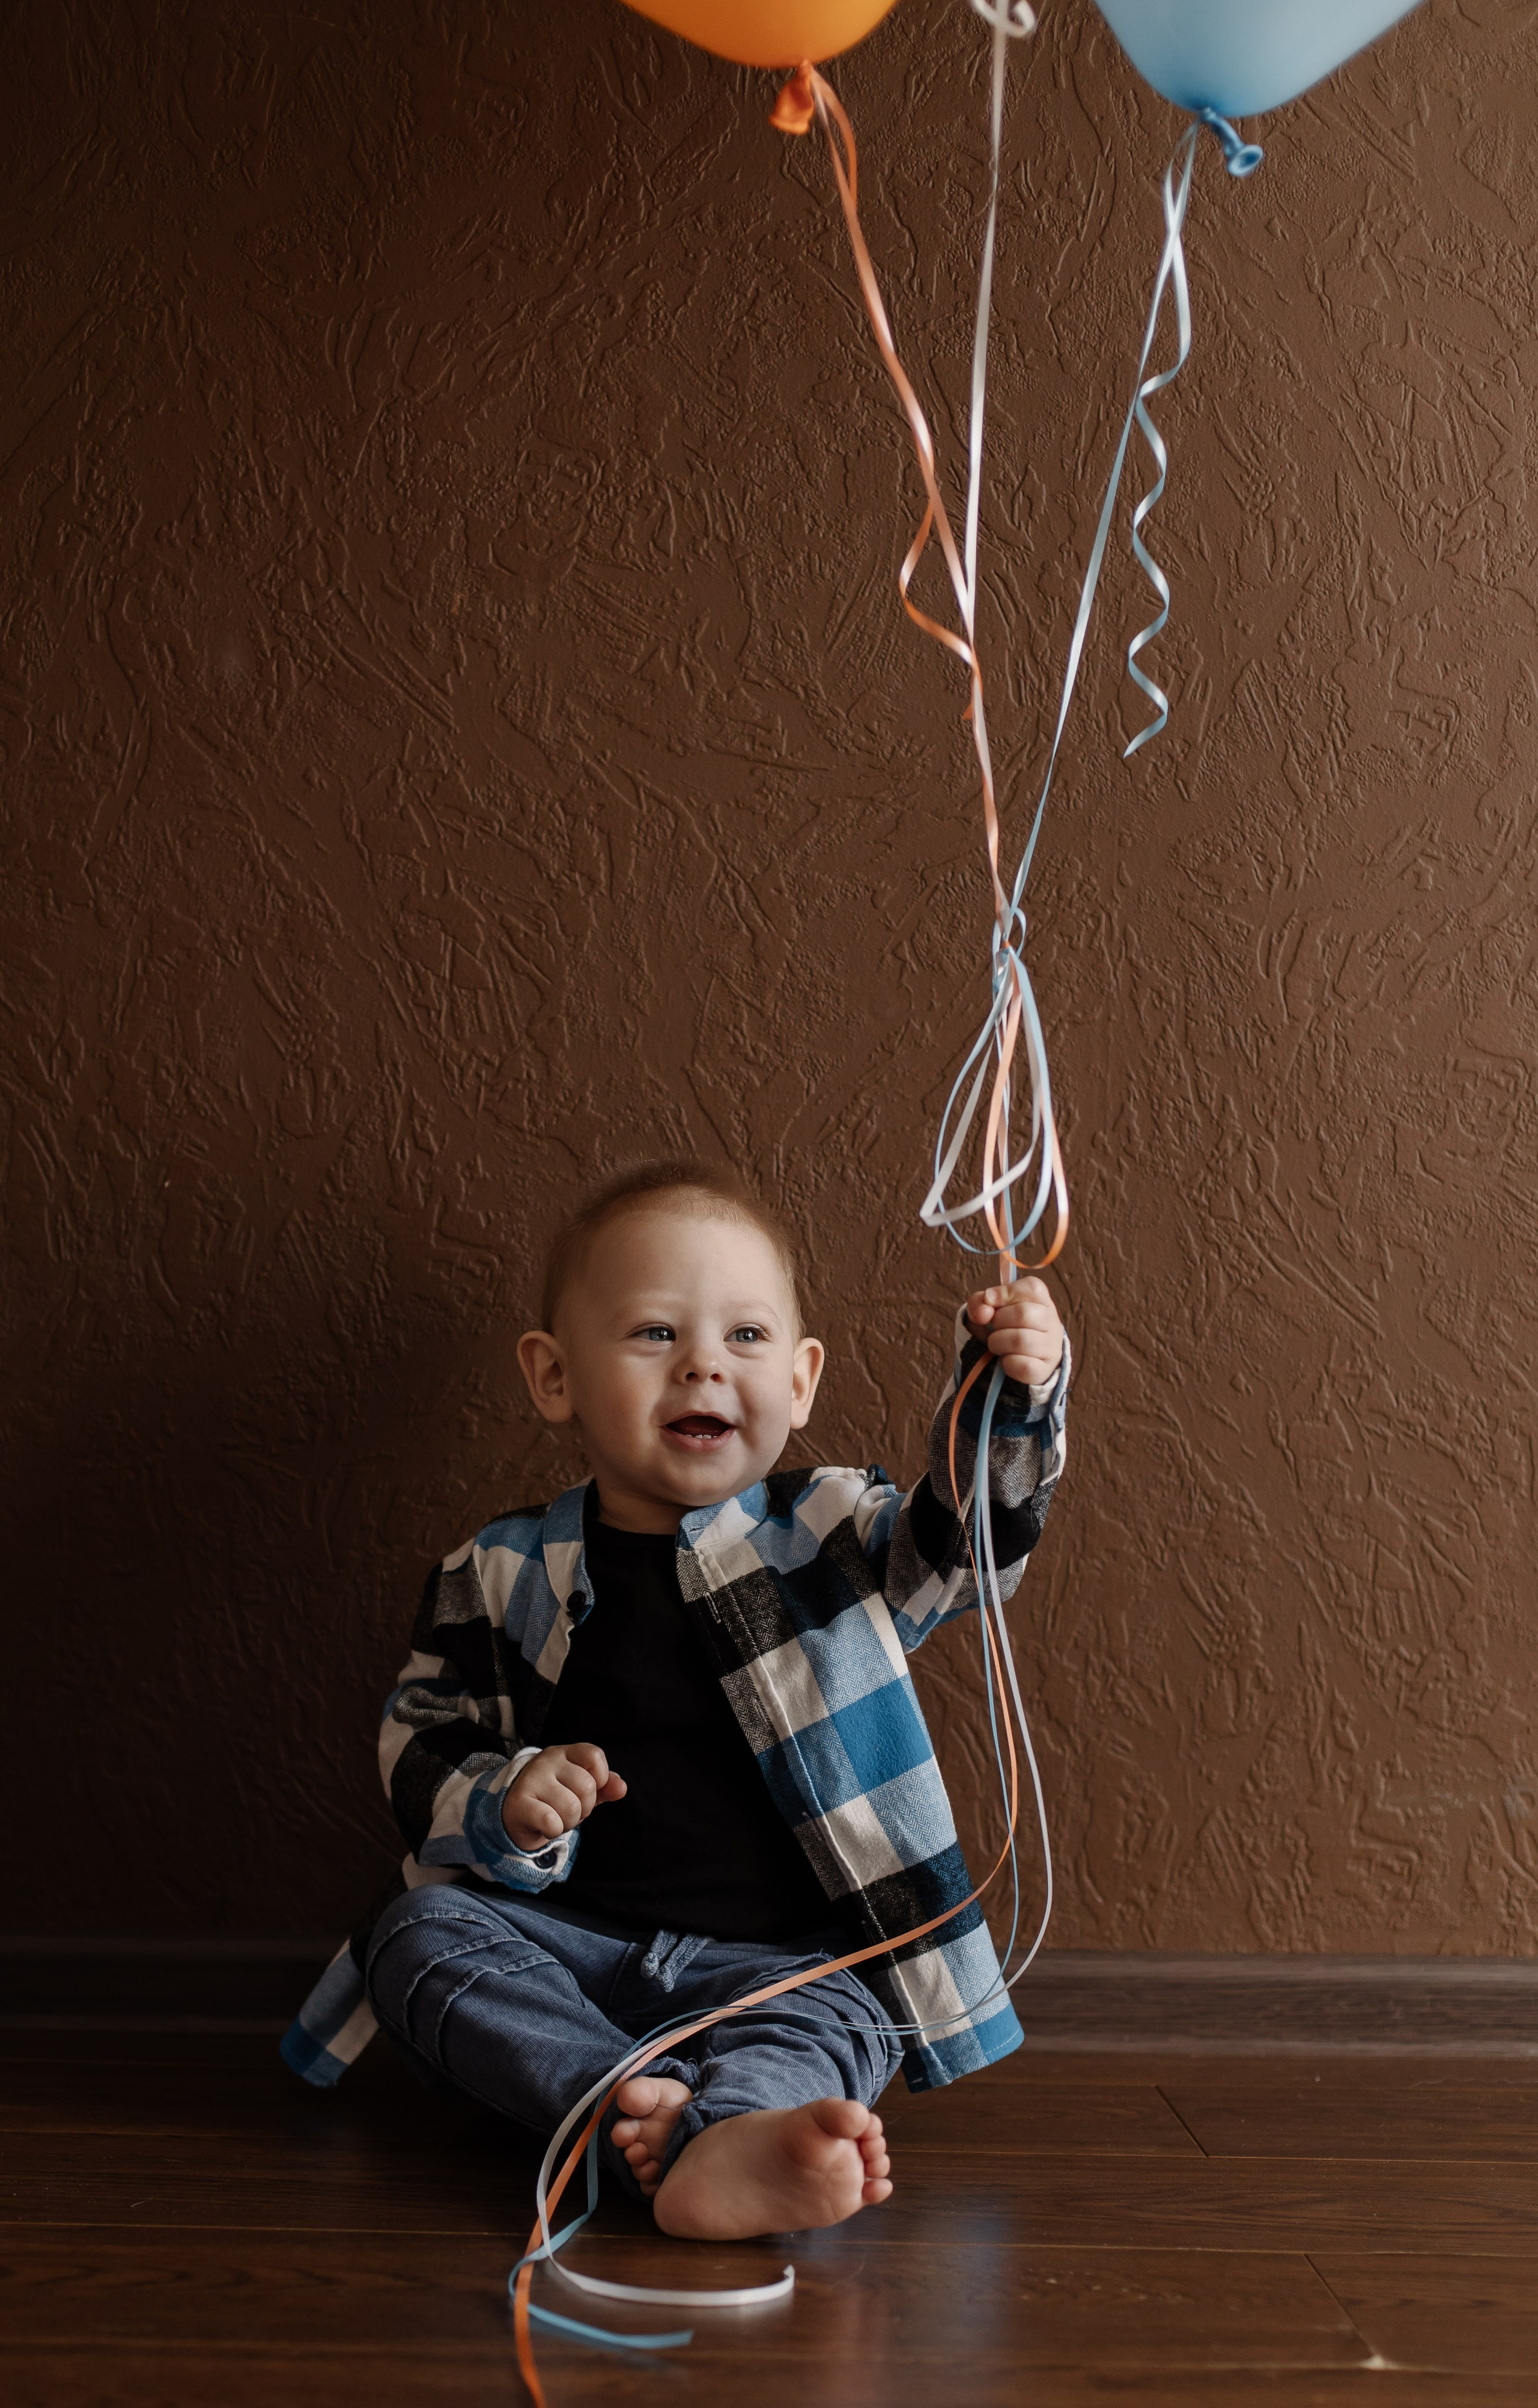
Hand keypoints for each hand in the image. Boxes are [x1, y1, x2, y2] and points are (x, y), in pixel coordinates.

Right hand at [500, 1742, 626, 1851]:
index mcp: (564, 1753)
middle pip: (587, 1787)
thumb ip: (605, 1786)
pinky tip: (545, 1825)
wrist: (516, 1815)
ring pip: (571, 1808)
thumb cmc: (555, 1799)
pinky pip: (551, 1822)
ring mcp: (531, 1780)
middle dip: (585, 1807)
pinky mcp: (520, 1803)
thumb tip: (621, 1788)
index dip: (601, 1777)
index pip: (594, 1755)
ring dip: (569, 1822)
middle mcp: (547, 1761)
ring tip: (557, 1818)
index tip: (589, 1791)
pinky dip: (554, 1830)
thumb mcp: (581, 1789)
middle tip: (569, 1809)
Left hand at [965, 1276, 1064, 1387]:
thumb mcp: (988, 1309)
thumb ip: (980, 1302)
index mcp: (1042, 1300)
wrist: (1013, 1359)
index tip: (990, 1301)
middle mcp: (1052, 1322)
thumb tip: (983, 1312)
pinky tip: (1006, 1360)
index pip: (1033, 1288)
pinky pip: (1023, 1366)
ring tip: (997, 1344)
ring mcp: (1051, 1347)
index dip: (1007, 1293)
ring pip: (1022, 1341)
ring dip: (998, 1343)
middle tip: (994, 1328)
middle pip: (1024, 1314)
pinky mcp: (1044, 1370)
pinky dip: (1007, 1364)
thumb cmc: (1002, 1327)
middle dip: (998, 1321)